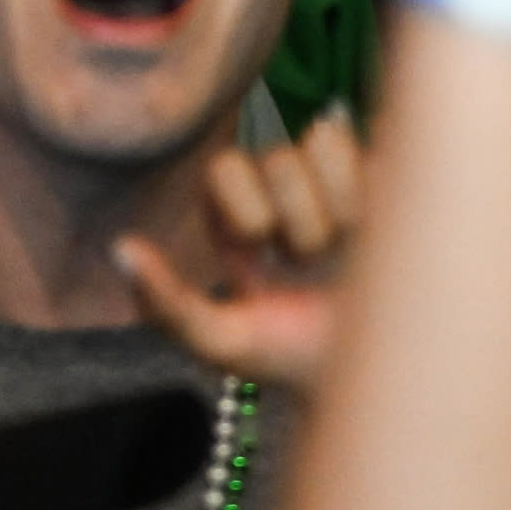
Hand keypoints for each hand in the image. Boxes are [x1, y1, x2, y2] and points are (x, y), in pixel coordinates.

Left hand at [114, 108, 362, 393]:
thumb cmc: (301, 359)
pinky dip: (368, 184)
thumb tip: (120, 247)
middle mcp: (289, 192)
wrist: (385, 369)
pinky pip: (370, 140)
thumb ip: (167, 302)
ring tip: (349, 247)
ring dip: (337, 204)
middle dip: (296, 220)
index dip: (241, 205)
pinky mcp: (390, 168)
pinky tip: (379, 223)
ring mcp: (343, 179)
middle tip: (312, 265)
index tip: (259, 250)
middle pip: (276, 157)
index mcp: (241, 221)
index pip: (226, 168)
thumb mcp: (224, 342)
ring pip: (320, 140)